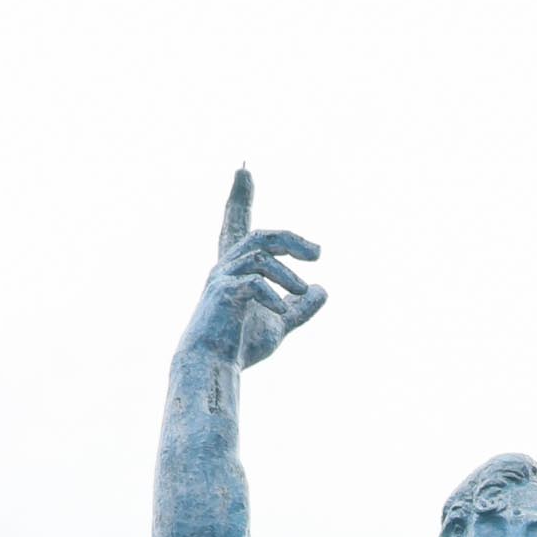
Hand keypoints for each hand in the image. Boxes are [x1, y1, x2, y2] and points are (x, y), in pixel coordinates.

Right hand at [185, 170, 324, 369]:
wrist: (213, 367)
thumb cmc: (240, 345)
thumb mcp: (279, 323)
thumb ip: (300, 307)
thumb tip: (323, 289)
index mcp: (237, 269)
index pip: (237, 226)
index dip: (240, 198)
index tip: (244, 170)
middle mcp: (226, 267)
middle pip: (258, 236)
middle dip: (289, 238)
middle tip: (318, 253)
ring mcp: (222, 279)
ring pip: (260, 257)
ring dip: (287, 273)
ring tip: (304, 290)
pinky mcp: (223, 295)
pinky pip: (253, 283)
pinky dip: (273, 295)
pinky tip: (280, 312)